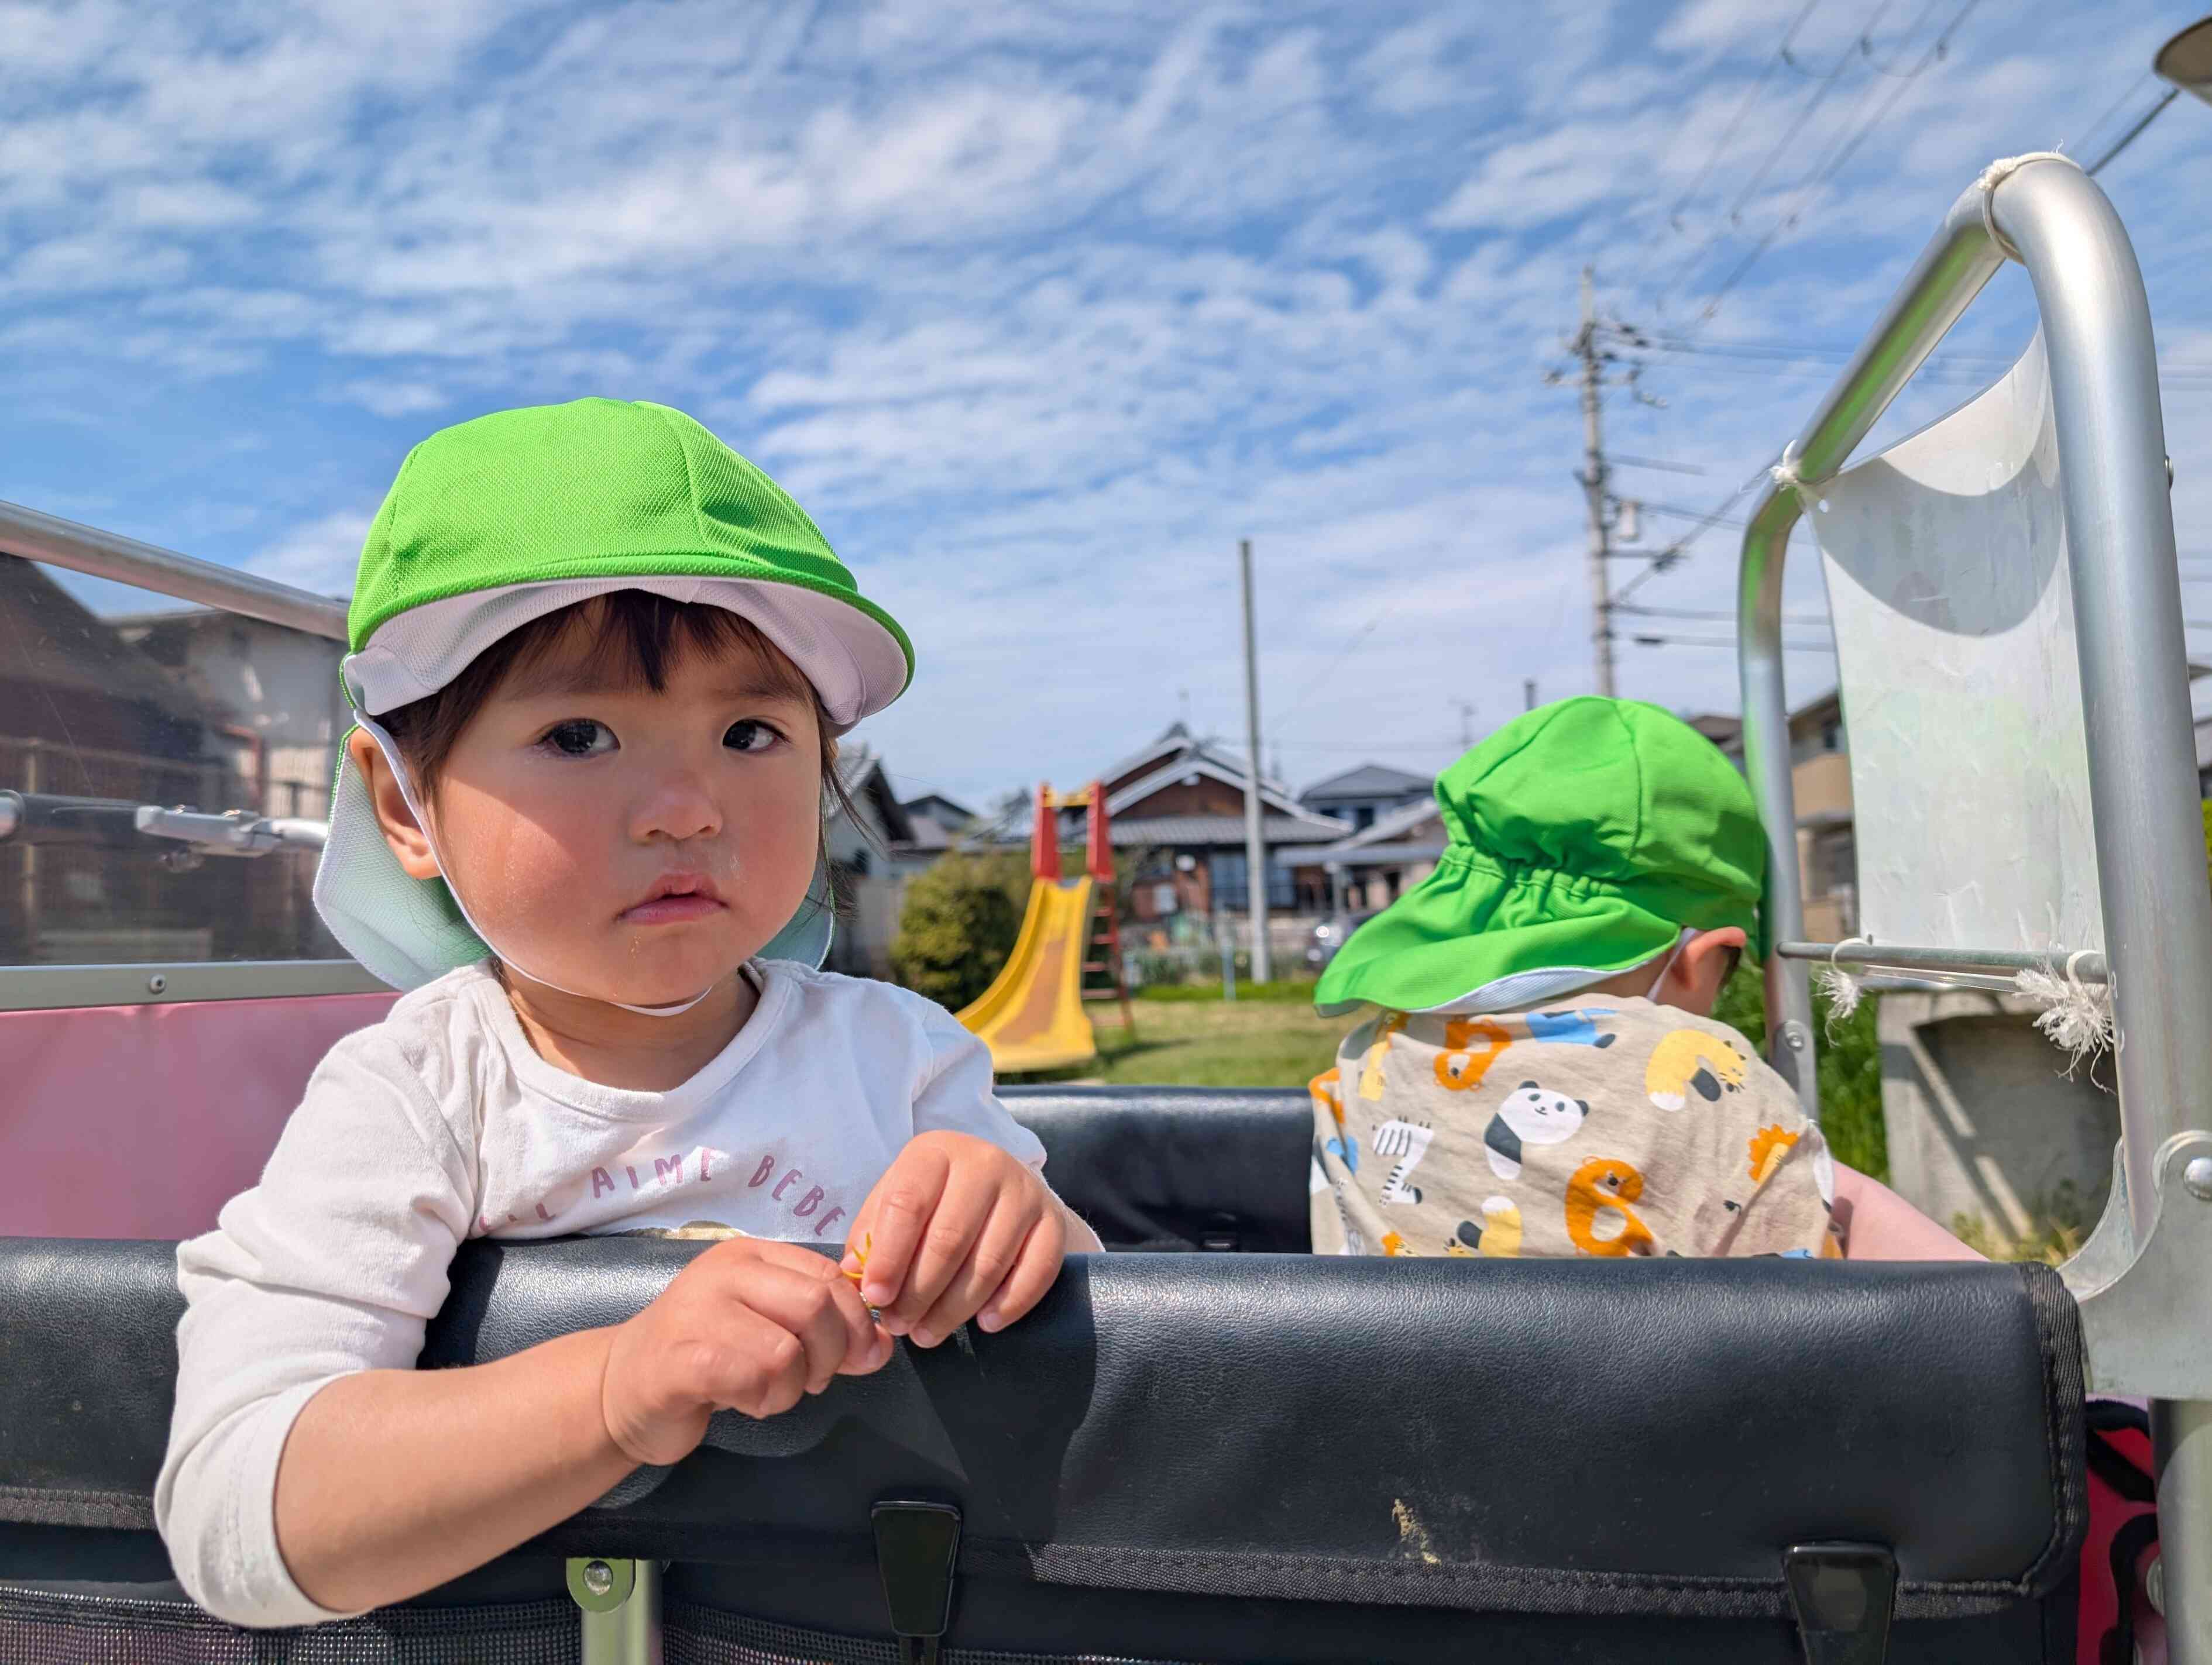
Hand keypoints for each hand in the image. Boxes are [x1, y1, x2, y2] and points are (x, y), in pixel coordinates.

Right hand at [601, 1237, 890, 1465]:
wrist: (617, 1389)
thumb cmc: (703, 1359)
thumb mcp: (768, 1331)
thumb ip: (824, 1331)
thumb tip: (883, 1346)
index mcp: (751, 1256)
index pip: (831, 1275)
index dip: (858, 1321)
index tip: (860, 1357)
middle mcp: (725, 1272)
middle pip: (818, 1305)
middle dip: (831, 1356)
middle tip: (810, 1381)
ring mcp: (697, 1310)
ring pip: (787, 1350)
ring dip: (791, 1388)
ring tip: (767, 1393)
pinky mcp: (679, 1357)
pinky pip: (751, 1377)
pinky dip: (762, 1400)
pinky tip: (744, 1402)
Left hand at [843, 1130, 1065, 1347]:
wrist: (1005, 1193)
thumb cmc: (937, 1203)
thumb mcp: (896, 1203)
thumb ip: (871, 1236)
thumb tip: (856, 1276)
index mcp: (936, 1152)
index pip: (907, 1204)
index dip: (888, 1257)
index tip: (875, 1298)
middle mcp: (984, 1163)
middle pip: (948, 1239)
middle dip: (919, 1293)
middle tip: (901, 1325)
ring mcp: (1025, 1191)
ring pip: (988, 1262)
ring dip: (954, 1309)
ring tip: (929, 1333)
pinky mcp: (1053, 1221)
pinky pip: (1035, 1272)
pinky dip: (1009, 1304)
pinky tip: (985, 1324)